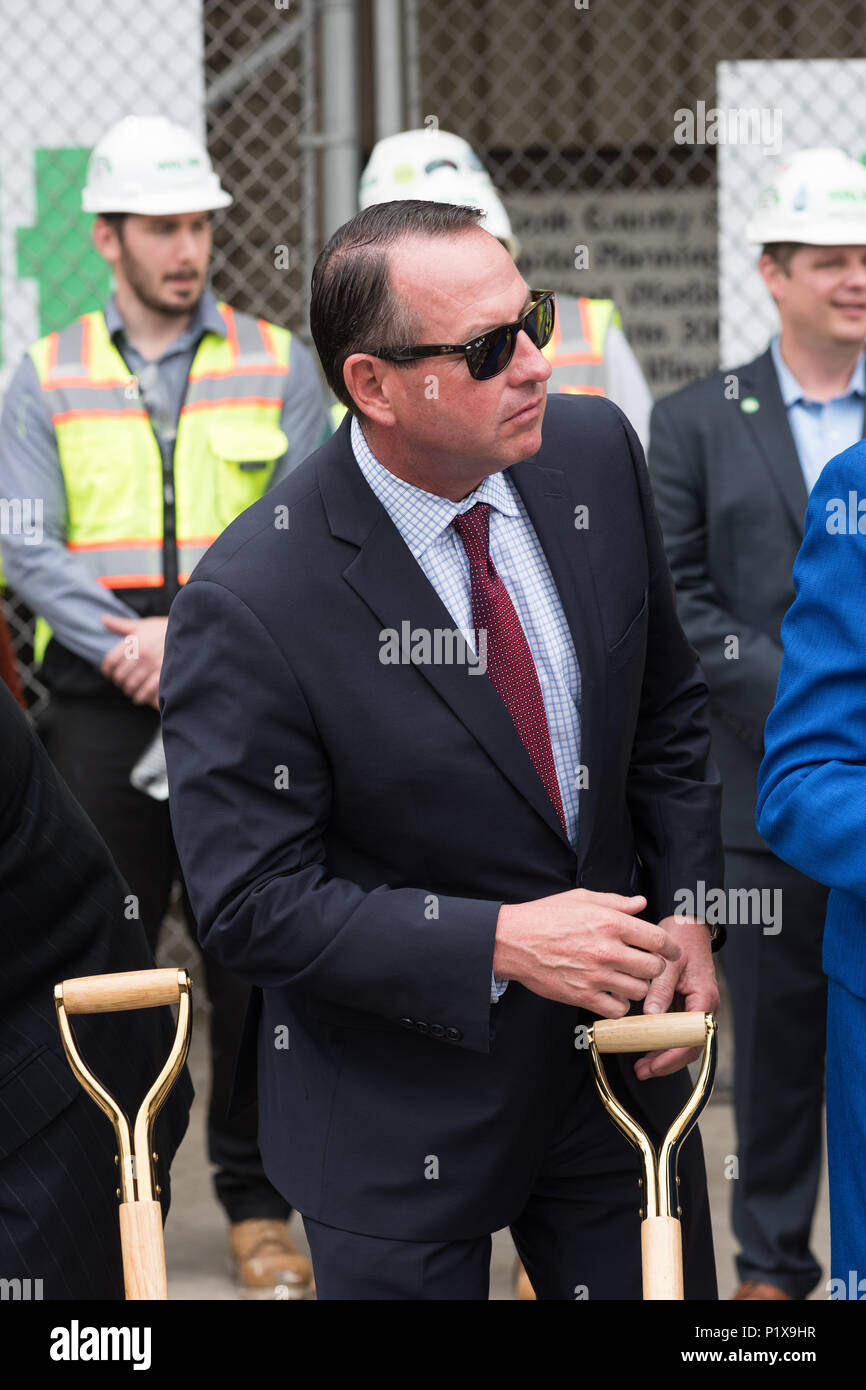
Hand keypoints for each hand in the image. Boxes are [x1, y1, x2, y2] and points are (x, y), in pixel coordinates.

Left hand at [100, 616, 167, 707]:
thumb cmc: (166, 631)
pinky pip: (146, 692)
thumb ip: (122, 625)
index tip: (109, 674)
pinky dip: (141, 696)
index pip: (111, 661)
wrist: (192, 636)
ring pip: (131, 686)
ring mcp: (153, 666)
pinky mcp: (164, 676)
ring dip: (130, 691)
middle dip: (120, 682)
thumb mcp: (144, 625)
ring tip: (132, 691)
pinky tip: (141, 697)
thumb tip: (104, 620)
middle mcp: (142, 653)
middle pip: (120, 675)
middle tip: (123, 683)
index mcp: (135, 640)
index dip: (107, 670)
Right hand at [493, 889, 680, 1016]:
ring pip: (639, 991)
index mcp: (610, 922)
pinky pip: (618, 1009)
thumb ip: (616, 902)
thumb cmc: (545, 917)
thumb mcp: (581, 898)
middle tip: (644, 964)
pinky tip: (611, 993)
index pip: (658, 939)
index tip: (672, 952)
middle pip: (654, 968)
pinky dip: (619, 1003)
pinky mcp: (583, 996)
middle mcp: (606, 950)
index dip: (671, 947)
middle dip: (654, 967)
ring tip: (625, 978)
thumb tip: (641, 904)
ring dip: (636, 986)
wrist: (512, 941)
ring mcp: (595, 976)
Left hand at [633, 915, 718, 1080]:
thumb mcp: (670, 962)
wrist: (689, 923)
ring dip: (664, 1055)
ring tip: (642, 1066)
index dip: (672, 1056)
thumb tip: (652, 1016)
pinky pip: (678, 1030)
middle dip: (667, 1063)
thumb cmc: (683, 937)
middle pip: (690, 1047)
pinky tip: (647, 1045)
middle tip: (642, 1071)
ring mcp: (696, 1008)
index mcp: (704, 999)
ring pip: (684, 1042)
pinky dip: (664, 1041)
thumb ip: (660, 989)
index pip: (692, 1040)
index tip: (652, 1064)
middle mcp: (704, 1008)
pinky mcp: (687, 1004)